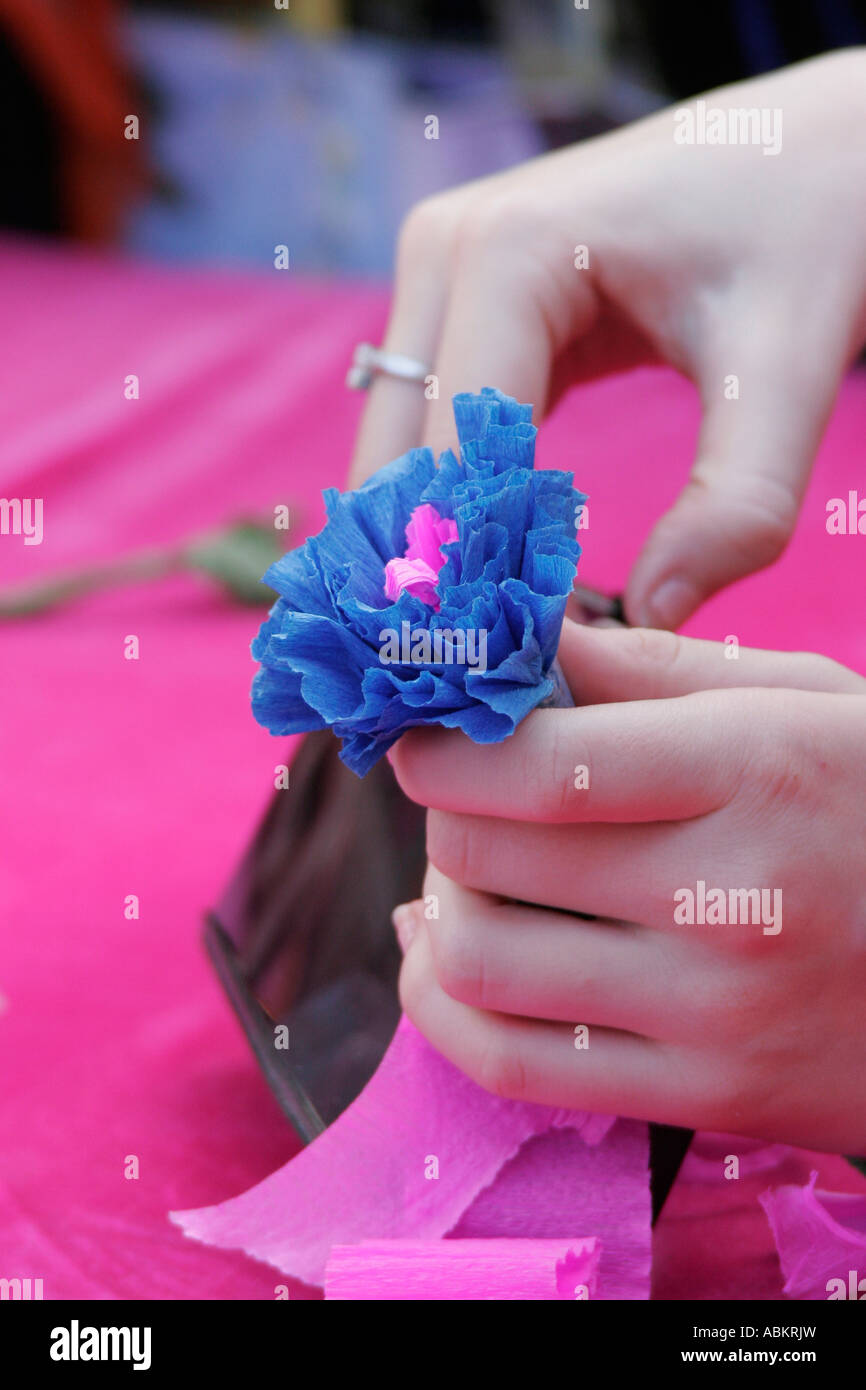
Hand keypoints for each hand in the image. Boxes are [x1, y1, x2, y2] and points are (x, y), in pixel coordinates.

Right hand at [350, 47, 865, 628]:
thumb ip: (736, 503)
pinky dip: (456, 509)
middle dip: (432, 575)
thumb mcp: (788, 363)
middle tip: (473, 685)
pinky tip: (495, 582)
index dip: (467, 577)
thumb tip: (652, 623)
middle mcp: (444, 255)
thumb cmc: (809, 224)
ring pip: (396, 455)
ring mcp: (441, 276)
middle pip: (395, 462)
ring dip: (434, 550)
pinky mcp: (463, 308)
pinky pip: (432, 432)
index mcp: (507, 254)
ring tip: (479, 650)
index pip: (452, 457)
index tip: (495, 680)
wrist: (811, 143)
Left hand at [390, 623, 865, 1152]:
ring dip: (437, 906)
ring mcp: (712, 1012)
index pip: (539, 764)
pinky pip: (511, 1066)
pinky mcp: (700, 1095)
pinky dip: (443, 1008)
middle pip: (483, 856)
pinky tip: (446, 955)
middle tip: (463, 795)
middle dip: (442, 815)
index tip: (424, 735)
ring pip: (477, 962)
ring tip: (465, 875)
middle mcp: (728, 897)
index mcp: (753, 769)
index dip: (443, 748)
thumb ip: (653, 670)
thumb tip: (518, 640)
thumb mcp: (806, 702)